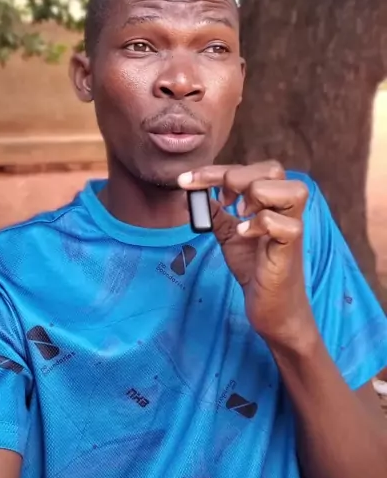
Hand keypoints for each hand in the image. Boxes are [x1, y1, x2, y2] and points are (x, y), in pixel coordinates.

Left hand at [178, 161, 316, 349]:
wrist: (271, 308)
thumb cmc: (255, 267)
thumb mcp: (229, 234)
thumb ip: (215, 212)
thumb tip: (190, 193)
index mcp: (270, 200)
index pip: (247, 169)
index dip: (214, 170)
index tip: (185, 181)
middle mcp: (285, 209)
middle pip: (273, 169)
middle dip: (237, 176)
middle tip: (222, 198)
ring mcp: (292, 227)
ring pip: (292, 190)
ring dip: (258, 194)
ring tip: (239, 213)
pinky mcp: (291, 249)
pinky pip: (285, 225)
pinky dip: (261, 223)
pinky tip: (244, 233)